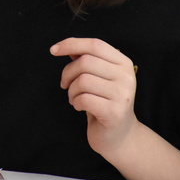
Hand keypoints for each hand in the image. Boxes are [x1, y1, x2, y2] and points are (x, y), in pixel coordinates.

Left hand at [50, 37, 137, 156]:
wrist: (119, 135)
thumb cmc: (104, 102)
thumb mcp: (98, 77)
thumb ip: (87, 60)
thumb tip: (68, 47)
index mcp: (123, 63)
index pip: (95, 44)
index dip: (72, 44)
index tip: (53, 50)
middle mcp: (126, 76)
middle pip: (85, 62)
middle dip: (68, 73)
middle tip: (65, 85)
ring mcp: (122, 94)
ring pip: (83, 80)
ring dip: (71, 90)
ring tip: (74, 98)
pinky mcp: (114, 112)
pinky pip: (84, 99)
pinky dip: (75, 102)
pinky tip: (79, 107)